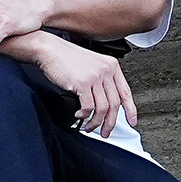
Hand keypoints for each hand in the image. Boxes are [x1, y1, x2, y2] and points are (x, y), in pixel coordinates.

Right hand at [15, 32, 137, 137]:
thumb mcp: (91, 65)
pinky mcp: (82, 83)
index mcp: (111, 65)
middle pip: (115, 104)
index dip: (130, 110)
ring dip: (96, 122)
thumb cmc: (66, 58)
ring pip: (102, 109)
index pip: (125, 92)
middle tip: (106, 132)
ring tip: (89, 126)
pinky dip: (83, 115)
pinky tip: (79, 115)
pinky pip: (88, 107)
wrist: (49, 49)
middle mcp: (106, 70)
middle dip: (110, 123)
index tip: (131, 121)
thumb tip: (105, 104)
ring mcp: (95, 76)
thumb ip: (101, 81)